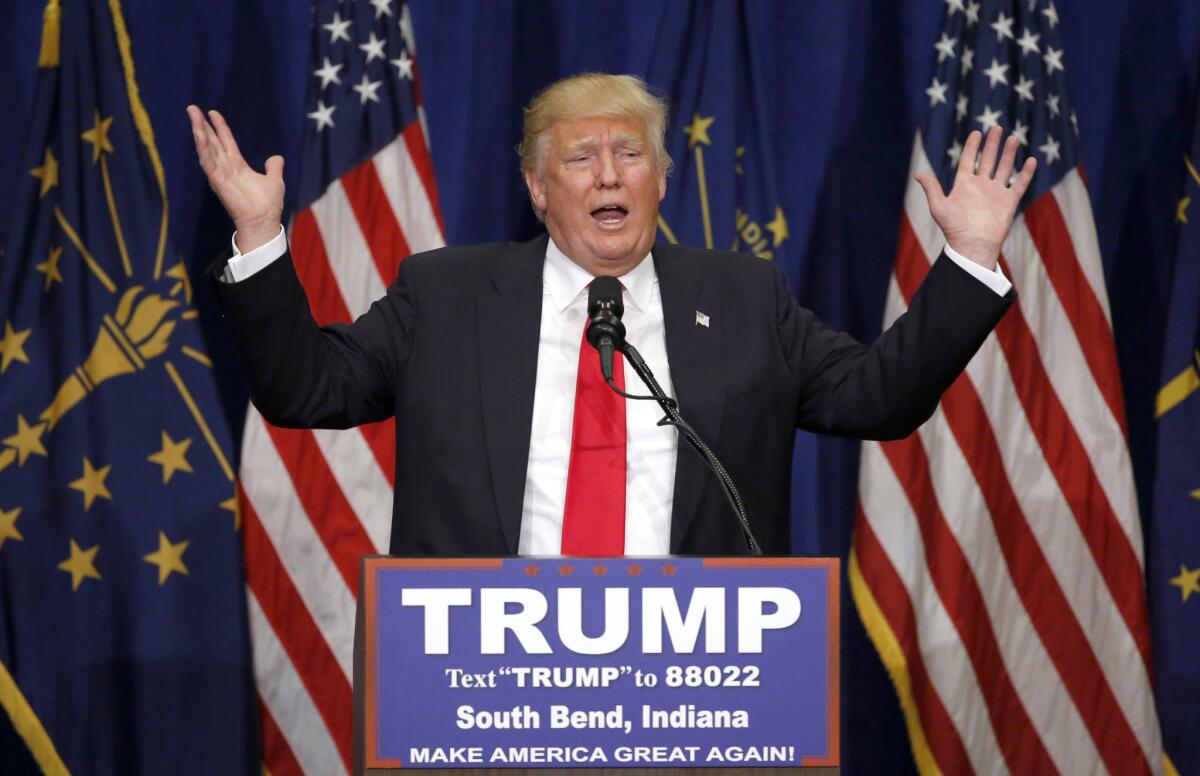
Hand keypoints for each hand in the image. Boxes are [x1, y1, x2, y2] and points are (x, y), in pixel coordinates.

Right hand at [187, 105, 284, 252]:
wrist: (264, 221)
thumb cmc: (268, 204)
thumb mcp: (274, 180)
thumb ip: (274, 167)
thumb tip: (277, 157)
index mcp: (237, 165)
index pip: (226, 141)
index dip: (219, 127)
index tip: (212, 112)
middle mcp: (226, 168)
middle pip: (212, 142)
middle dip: (202, 125)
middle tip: (192, 108)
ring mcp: (220, 174)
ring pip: (207, 149)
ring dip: (199, 133)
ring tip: (193, 117)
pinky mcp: (218, 181)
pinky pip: (208, 162)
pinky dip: (203, 149)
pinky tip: (199, 135)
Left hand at [915, 126, 1036, 269]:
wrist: (973, 245)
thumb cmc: (954, 228)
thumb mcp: (939, 207)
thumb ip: (931, 189)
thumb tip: (918, 174)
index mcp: (964, 185)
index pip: (969, 160)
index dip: (972, 147)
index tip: (976, 132)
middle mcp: (980, 186)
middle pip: (988, 160)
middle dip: (992, 144)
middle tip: (997, 128)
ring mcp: (995, 193)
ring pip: (1004, 168)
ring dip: (1009, 154)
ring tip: (1013, 138)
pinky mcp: (1009, 202)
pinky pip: (1019, 184)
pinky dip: (1026, 173)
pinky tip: (1031, 160)